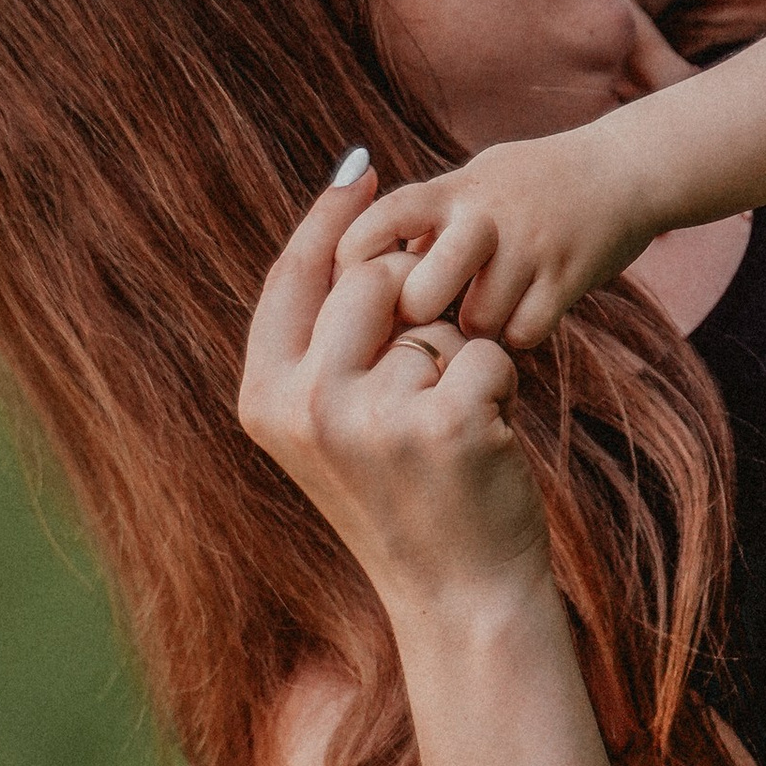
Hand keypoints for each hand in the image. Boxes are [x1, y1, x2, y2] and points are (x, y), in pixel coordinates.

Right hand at [240, 162, 546, 601]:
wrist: (459, 596)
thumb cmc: (402, 496)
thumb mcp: (333, 422)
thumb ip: (324, 338)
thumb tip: (347, 209)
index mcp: (264, 400)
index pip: (293, 276)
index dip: (329, 217)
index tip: (362, 170)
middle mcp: (307, 406)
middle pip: (372, 278)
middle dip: (416, 303)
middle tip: (427, 374)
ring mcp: (372, 417)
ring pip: (434, 315)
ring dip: (459, 352)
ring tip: (451, 419)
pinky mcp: (443, 423)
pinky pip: (486, 351)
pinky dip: (502, 386)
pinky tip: (486, 439)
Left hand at [336, 122, 652, 350]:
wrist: (625, 170)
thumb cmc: (531, 184)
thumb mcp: (471, 183)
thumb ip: (422, 220)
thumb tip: (355, 264)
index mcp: (452, 191)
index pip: (379, 222)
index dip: (355, 262)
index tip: (357, 291)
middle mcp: (484, 216)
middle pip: (421, 293)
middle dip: (420, 317)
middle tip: (431, 316)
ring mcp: (528, 247)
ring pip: (476, 322)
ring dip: (477, 329)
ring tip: (488, 309)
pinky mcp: (568, 276)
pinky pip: (524, 333)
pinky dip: (520, 335)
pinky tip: (525, 313)